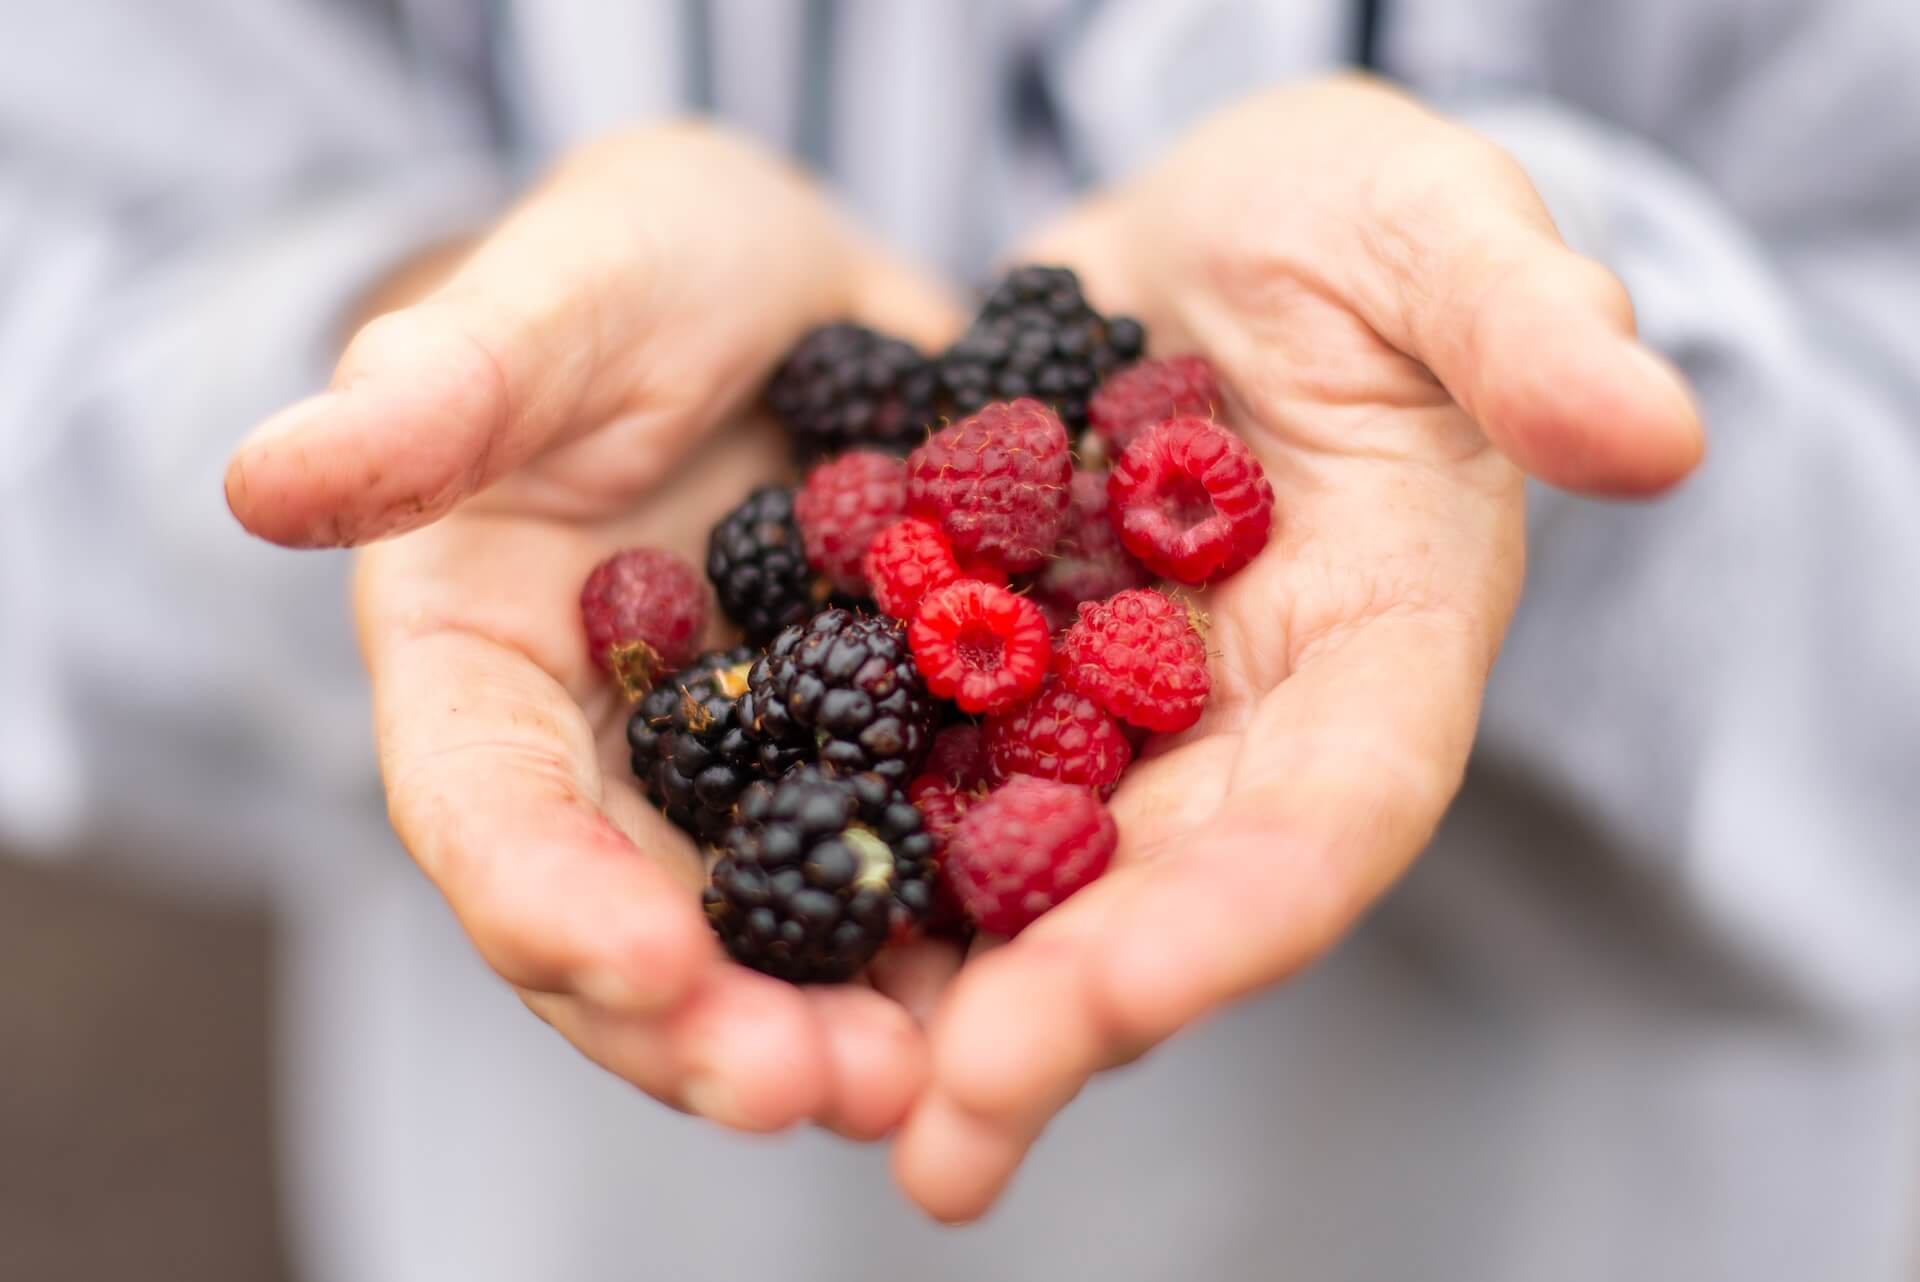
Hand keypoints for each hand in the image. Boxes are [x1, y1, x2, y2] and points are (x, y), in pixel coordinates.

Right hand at [226, 123, 966, 1137]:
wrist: (794, 287)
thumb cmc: (639, 267)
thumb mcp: (555, 297)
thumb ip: (436, 393)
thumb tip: (262, 478)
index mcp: (485, 667)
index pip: (485, 813)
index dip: (549, 901)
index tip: (639, 965)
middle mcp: (609, 759)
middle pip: (631, 928)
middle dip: (710, 1029)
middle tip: (813, 1093)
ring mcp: (751, 779)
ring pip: (774, 939)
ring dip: (844, 1029)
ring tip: (931, 1086)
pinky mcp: (880, 765)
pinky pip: (914, 869)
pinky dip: (962, 939)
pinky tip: (1033, 979)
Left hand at [891, 77, 1702, 1219]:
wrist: (1209, 237)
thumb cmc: (1354, 224)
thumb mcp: (1437, 233)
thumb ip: (1523, 323)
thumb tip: (1654, 432)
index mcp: (1380, 647)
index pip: (1332, 813)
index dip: (1238, 917)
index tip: (1117, 998)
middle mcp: (1243, 724)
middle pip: (1167, 898)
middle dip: (1061, 1019)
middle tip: (943, 1137)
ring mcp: (1112, 717)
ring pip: (1034, 875)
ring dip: (941, 995)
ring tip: (822, 1093)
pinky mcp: (995, 674)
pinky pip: (919, 774)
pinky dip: (842, 846)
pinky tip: (748, 924)